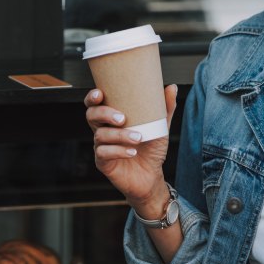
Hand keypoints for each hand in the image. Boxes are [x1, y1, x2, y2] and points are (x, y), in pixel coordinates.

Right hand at [84, 85, 177, 210]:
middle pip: (91, 116)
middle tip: (122, 118)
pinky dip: (118, 151)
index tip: (100, 93)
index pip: (94, 104)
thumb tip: (172, 87)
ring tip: (138, 137)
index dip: (92, 97)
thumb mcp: (160, 127)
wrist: (152, 176)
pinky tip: (132, 151)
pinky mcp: (103, 163)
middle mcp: (103, 130)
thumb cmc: (151, 149)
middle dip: (104, 113)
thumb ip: (165, 108)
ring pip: (100, 135)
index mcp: (111, 119)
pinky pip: (104, 153)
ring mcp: (101, 146)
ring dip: (119, 135)